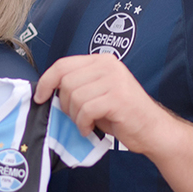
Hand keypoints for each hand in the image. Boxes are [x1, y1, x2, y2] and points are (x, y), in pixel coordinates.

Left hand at [35, 54, 169, 154]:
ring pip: (75, 97)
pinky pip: (86, 110)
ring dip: (75, 116)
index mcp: (102, 61)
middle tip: (77, 117)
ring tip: (87, 122)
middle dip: (65, 104)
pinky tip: (90, 128)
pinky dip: (83, 124)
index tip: (40, 96)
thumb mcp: (98, 93)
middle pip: (66, 82)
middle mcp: (108, 66)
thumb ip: (78, 85)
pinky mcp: (117, 98)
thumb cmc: (122, 115)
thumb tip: (48, 91)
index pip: (63, 64)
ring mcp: (114, 80)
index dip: (46, 81)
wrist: (152, 130)